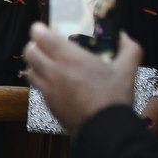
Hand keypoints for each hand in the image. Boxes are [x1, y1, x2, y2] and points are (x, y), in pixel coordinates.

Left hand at [22, 24, 144, 132]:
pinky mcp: (46, 103)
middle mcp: (52, 69)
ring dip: (35, 63)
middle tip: (46, 46)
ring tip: (48, 63)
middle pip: (29, 51)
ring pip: (29, 69)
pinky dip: (40, 80)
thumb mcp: (128, 69)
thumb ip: (129, 48)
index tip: (45, 29)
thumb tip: (123, 36)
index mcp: (68, 56)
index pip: (39, 36)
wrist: (104, 128)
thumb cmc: (114, 96)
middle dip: (35, 45)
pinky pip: (36, 86)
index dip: (38, 29)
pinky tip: (54, 82)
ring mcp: (46, 87)